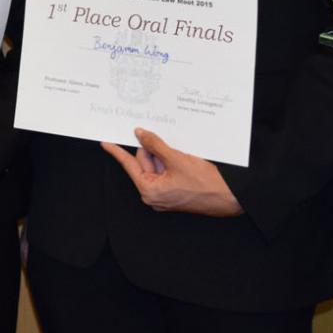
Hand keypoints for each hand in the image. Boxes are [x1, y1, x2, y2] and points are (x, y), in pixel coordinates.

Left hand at [101, 128, 241, 216]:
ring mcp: (163, 195)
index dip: (117, 152)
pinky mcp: (173, 192)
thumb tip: (140, 134)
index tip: (105, 142)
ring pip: (156, 166)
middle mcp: (153, 195)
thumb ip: (155, 145)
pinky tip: (182, 157)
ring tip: (180, 153)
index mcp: (149, 190)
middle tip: (163, 138)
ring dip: (164, 155)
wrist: (228, 197)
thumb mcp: (176, 159)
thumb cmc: (204, 183)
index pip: (129, 165)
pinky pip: (165, 171)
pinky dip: (170, 161)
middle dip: (152, 149)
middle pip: (144, 163)